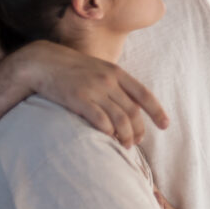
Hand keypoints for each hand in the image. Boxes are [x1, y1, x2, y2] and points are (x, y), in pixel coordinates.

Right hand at [14, 41, 168, 147]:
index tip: (165, 125)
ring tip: (125, 145)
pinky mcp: (78, 99)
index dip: (157, 111)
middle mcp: (109, 80)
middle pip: (133, 111)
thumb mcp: (99, 69)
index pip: (144, 95)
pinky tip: (108, 138)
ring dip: (126, 136)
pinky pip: (100, 120)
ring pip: (120, 119)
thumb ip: (115, 84)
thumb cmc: (73, 69)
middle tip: (137, 142)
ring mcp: (94, 89)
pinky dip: (107, 132)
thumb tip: (131, 105)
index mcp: (117, 73)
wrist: (44, 62)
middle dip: (139, 130)